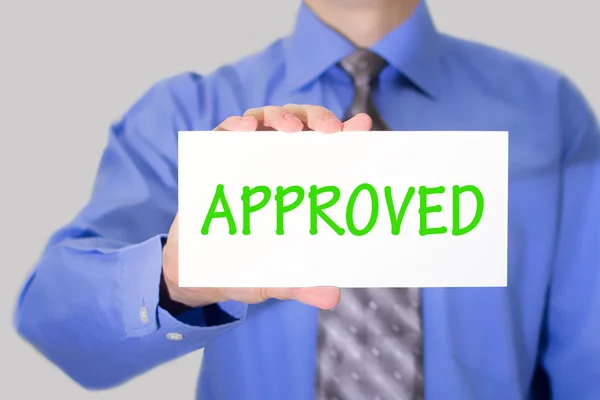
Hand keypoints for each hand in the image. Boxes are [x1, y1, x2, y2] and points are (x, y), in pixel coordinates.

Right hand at [162, 105, 371, 309]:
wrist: (198, 272)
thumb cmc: (246, 268)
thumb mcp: (276, 278)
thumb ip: (301, 284)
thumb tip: (332, 296)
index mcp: (299, 185)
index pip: (327, 152)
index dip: (346, 135)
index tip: (361, 126)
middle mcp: (276, 165)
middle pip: (301, 126)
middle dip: (316, 118)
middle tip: (328, 130)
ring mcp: (246, 159)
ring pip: (266, 120)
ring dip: (279, 116)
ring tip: (288, 129)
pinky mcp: (214, 159)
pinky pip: (224, 132)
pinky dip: (235, 125)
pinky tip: (245, 129)